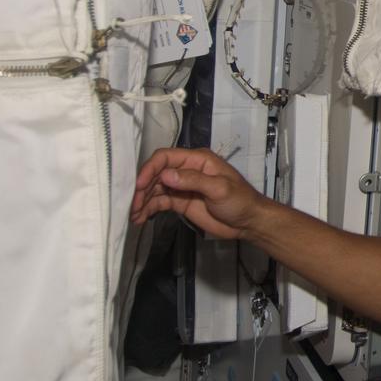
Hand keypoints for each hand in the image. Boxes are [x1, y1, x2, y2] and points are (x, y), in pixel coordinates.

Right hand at [131, 147, 264, 239]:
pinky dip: (148, 209)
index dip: (150, 169)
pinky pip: (160, 202)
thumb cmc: (240, 200)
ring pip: (155, 189)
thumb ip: (193, 180)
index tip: (139, 185)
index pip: (166, 157)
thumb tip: (165, 175)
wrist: (249, 222)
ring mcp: (182, 187)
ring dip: (142, 201)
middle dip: (142, 188)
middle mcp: (186, 170)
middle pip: (156, 174)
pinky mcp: (180, 202)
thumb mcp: (219, 188)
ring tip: (132, 215)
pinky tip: (140, 218)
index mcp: (197, 160)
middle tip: (132, 205)